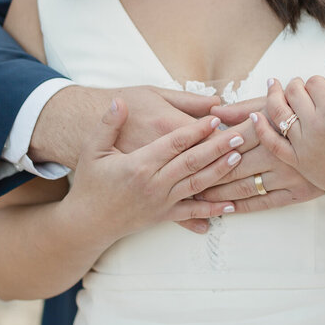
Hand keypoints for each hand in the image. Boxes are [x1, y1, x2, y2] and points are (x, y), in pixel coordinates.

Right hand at [30, 85, 223, 233]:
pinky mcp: (164, 216)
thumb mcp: (92, 149)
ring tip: (239, 158)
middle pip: (192, 162)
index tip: (215, 118)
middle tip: (240, 134)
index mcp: (139, 164)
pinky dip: (212, 210)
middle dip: (218, 148)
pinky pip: (192, 212)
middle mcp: (153, 184)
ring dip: (220, 171)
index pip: (174, 143)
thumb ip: (108, 124)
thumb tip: (119, 102)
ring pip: (197, 185)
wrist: (85, 222)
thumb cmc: (89, 182)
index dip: (196, 130)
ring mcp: (161, 202)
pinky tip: (231, 205)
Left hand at [195, 117, 324, 211]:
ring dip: (219, 194)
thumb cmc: (312, 112)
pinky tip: (225, 209)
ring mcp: (291, 175)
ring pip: (247, 187)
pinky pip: (267, 203)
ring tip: (195, 197)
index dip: (207, 148)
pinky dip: (243, 207)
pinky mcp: (300, 192)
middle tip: (182, 180)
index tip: (186, 154)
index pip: (232, 140)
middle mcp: (281, 153)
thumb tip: (215, 111)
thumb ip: (246, 109)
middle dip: (206, 174)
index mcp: (274, 127)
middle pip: (234, 166)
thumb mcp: (281, 103)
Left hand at [250, 60, 324, 204]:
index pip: (313, 82)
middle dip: (294, 86)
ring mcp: (305, 145)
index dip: (316, 82)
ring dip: (273, 97)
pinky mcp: (297, 161)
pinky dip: (261, 128)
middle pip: (293, 93)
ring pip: (278, 112)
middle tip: (298, 87)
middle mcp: (318, 126)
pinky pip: (272, 142)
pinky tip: (256, 116)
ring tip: (274, 88)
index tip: (322, 89)